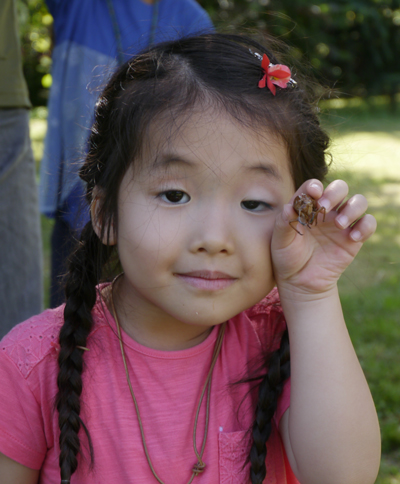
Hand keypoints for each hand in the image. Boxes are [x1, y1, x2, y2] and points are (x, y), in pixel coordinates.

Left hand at [271, 179, 376, 296]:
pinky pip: (368, 224)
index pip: (314, 187)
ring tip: (339, 224)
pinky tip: (353, 238)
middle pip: (340, 188)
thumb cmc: (287, 257)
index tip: (313, 193)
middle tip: (324, 207)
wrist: (300, 282)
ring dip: (352, 208)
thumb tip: (289, 207)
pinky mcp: (354, 239)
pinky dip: (365, 226)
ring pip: (359, 202)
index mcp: (307, 207)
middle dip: (335, 193)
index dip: (315, 186)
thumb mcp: (280, 241)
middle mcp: (326, 211)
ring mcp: (342, 223)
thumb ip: (283, 223)